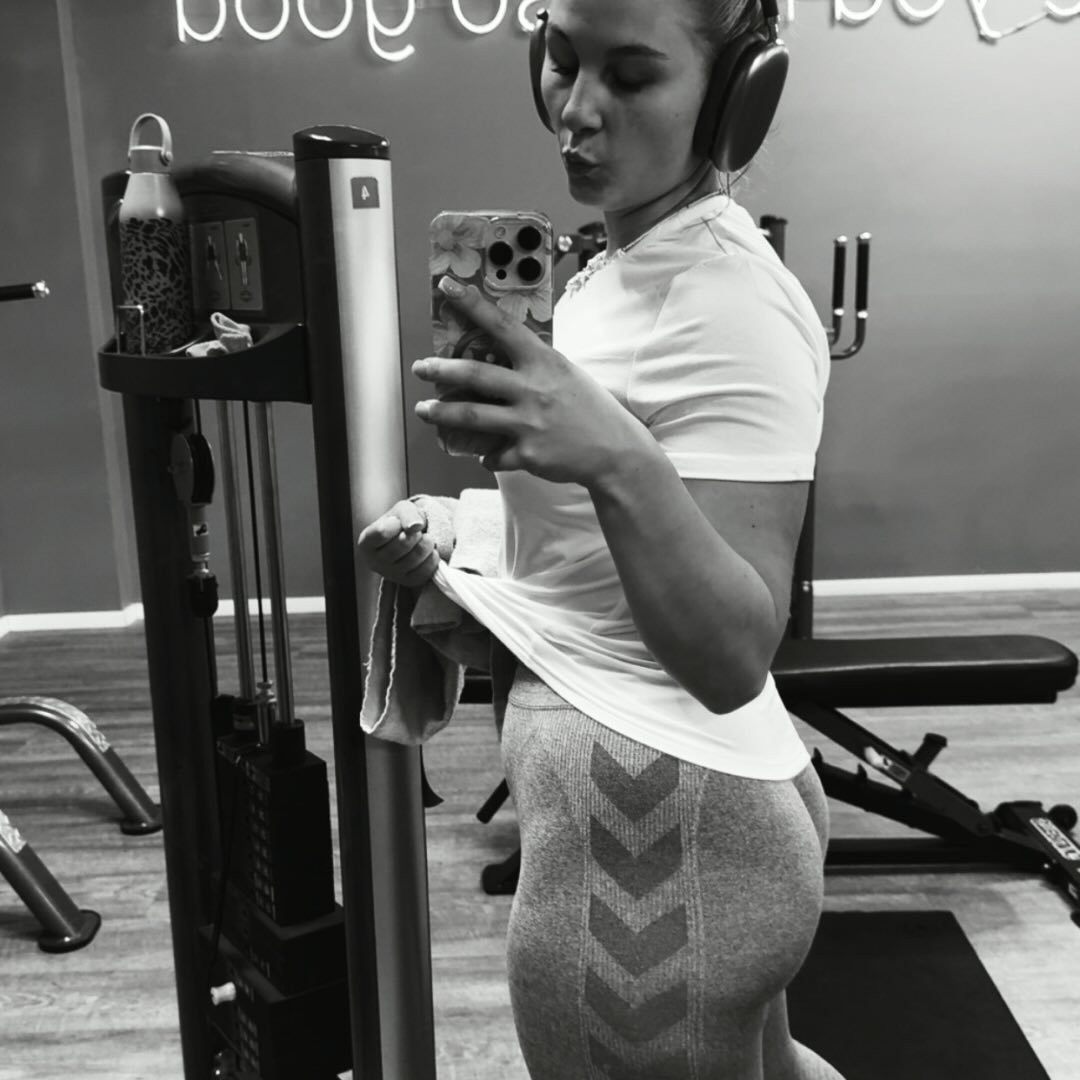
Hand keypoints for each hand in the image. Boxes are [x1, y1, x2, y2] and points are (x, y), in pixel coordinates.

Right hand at [357, 499, 438, 587]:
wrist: (412, 537)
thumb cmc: (401, 523)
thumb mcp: (401, 510)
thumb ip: (406, 514)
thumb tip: (415, 526)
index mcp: (366, 543)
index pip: (382, 532)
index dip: (396, 523)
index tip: (398, 521)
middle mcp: (375, 562)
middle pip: (401, 544)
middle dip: (414, 533)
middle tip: (416, 531)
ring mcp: (392, 575)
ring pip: (414, 558)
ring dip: (427, 543)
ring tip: (426, 538)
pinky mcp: (408, 581)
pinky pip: (425, 570)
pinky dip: (432, 557)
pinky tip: (430, 551)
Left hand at [412, 276, 655, 487]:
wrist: (615, 451)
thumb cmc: (590, 409)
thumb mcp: (565, 374)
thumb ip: (533, 366)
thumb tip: (497, 358)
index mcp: (543, 362)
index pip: (502, 326)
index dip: (472, 305)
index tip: (446, 287)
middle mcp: (533, 389)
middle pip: (474, 374)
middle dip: (440, 370)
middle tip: (420, 367)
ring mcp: (529, 423)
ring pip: (471, 415)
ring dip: (442, 413)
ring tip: (424, 409)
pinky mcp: (527, 454)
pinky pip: (493, 454)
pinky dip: (486, 454)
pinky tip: (486, 453)